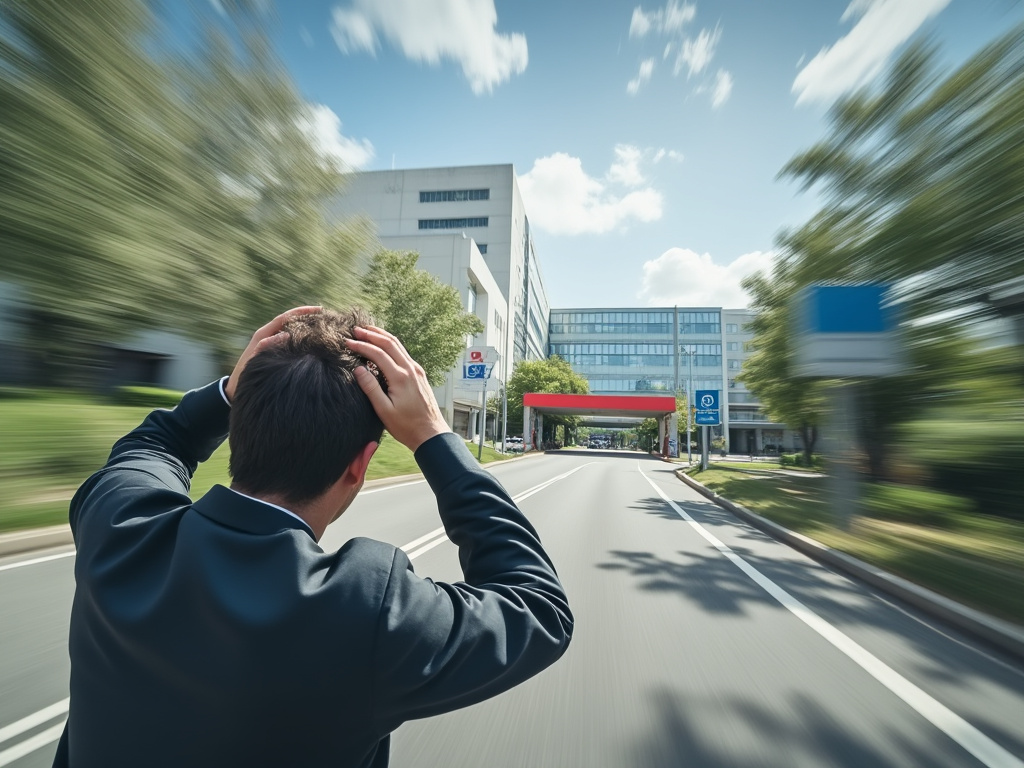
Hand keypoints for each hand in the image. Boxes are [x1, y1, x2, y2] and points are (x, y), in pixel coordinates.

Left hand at [224, 306, 321, 400]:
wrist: (234, 389)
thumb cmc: (243, 376)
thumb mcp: (254, 361)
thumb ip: (266, 346)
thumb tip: (285, 334)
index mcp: (262, 335)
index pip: (285, 318)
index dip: (302, 312)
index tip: (319, 309)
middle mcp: (267, 336)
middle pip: (290, 321)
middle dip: (307, 317)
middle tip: (326, 316)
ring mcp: (270, 343)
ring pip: (291, 330)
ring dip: (306, 327)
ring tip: (324, 327)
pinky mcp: (274, 352)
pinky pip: (290, 341)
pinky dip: (302, 339)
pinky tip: (314, 343)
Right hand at [346, 326, 449, 451]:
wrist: (431, 433)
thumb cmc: (406, 426)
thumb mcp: (384, 410)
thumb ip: (371, 388)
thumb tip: (358, 369)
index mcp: (401, 377)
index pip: (378, 354)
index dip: (361, 345)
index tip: (347, 342)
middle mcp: (411, 370)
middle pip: (390, 343)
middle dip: (371, 334)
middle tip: (356, 329)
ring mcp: (417, 371)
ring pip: (398, 346)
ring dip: (382, 336)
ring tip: (368, 331)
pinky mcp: (419, 374)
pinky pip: (404, 353)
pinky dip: (391, 345)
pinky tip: (383, 346)